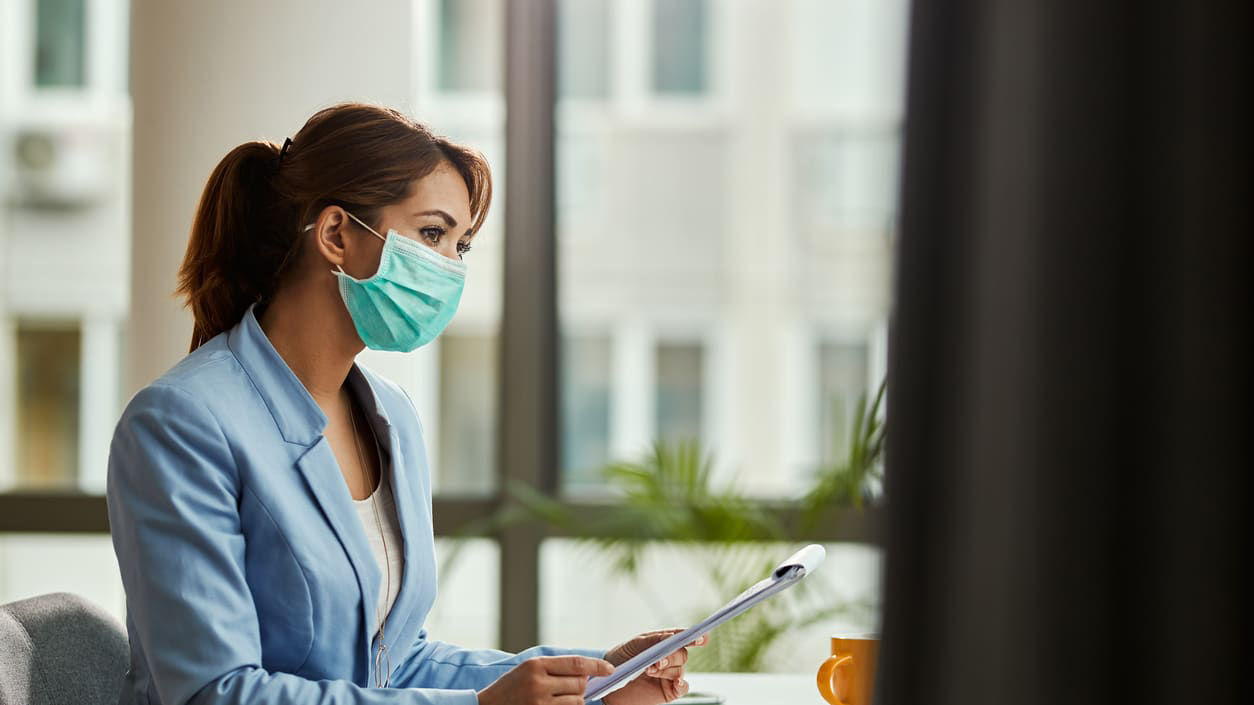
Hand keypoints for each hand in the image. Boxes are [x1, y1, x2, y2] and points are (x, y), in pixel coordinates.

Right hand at [478, 655, 613, 704]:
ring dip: (575, 699)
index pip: (576, 663)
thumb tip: (585, 672)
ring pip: (577, 700)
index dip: (597, 667)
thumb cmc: (509, 688)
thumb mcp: (527, 669)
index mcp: (536, 664)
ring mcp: (539, 701)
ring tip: (558, 698)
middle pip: (579, 683)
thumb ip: (553, 668)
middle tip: (570, 687)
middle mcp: (539, 682)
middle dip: (581, 685)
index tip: (609, 670)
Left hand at [601, 630, 709, 704]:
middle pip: (682, 654)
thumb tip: (674, 636)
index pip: (682, 638)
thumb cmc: (622, 658)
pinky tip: (676, 683)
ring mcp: (669, 675)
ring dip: (666, 670)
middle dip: (672, 656)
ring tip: (648, 671)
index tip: (701, 637)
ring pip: (680, 670)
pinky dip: (682, 685)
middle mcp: (669, 658)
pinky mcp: (668, 691)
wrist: (609, 680)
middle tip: (657, 661)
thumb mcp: (636, 644)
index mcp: (663, 643)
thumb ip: (655, 640)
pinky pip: (683, 688)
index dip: (694, 637)